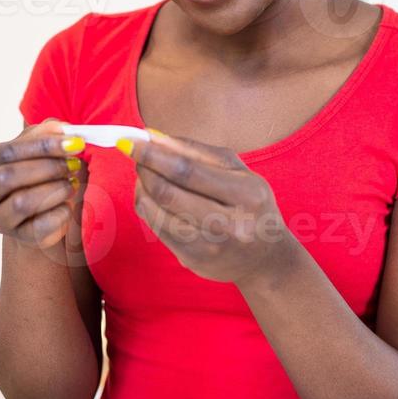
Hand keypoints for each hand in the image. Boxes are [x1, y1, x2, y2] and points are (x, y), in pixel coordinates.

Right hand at [0, 119, 87, 251]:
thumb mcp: (32, 146)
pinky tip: (66, 204)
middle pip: (7, 177)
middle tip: (73, 163)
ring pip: (22, 203)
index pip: (3, 152)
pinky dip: (59, 213)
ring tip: (71, 183)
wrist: (36, 211)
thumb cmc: (31, 171)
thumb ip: (42, 133)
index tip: (72, 142)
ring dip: (54, 189)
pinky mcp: (16, 238)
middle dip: (46, 167)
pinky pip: (39, 227)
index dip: (40, 146)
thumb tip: (58, 128)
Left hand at [123, 130, 296, 285]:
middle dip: (144, 168)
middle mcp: (229, 225)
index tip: (131, 140)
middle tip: (134, 152)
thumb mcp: (236, 170)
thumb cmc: (250, 203)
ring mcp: (209, 247)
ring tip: (145, 172)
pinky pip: (156, 228)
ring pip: (156, 212)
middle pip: (168, 194)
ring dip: (142, 187)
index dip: (154, 155)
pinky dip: (147, 205)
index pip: (188, 171)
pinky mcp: (193, 260)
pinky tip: (152, 194)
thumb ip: (196, 151)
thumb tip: (152, 137)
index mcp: (246, 194)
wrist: (266, 258)